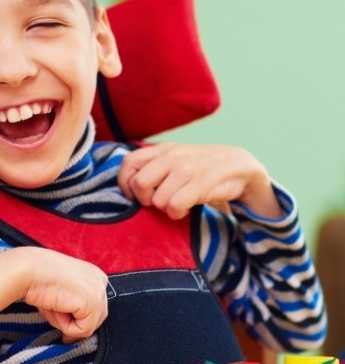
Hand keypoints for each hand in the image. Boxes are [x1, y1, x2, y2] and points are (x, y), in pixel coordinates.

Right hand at [0, 247, 108, 343]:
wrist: (28, 270)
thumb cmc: (38, 278)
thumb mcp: (62, 289)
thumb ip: (74, 302)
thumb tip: (78, 327)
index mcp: (94, 274)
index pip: (95, 306)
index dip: (77, 317)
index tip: (61, 317)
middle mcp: (101, 281)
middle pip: (96, 318)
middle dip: (74, 322)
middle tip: (53, 312)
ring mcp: (99, 292)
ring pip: (88, 325)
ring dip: (67, 323)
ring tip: (52, 306)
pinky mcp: (93, 303)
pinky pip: (83, 330)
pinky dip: (66, 326)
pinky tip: (55, 308)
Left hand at [118, 143, 283, 219]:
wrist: (239, 166)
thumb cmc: (200, 167)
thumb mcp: (175, 159)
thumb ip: (153, 166)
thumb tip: (129, 186)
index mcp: (162, 149)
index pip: (128, 162)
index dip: (124, 182)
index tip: (133, 195)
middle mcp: (171, 157)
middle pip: (139, 184)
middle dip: (144, 199)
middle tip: (156, 202)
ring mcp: (185, 169)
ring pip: (157, 200)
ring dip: (165, 208)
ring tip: (178, 203)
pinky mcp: (200, 184)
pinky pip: (174, 207)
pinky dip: (178, 213)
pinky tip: (187, 208)